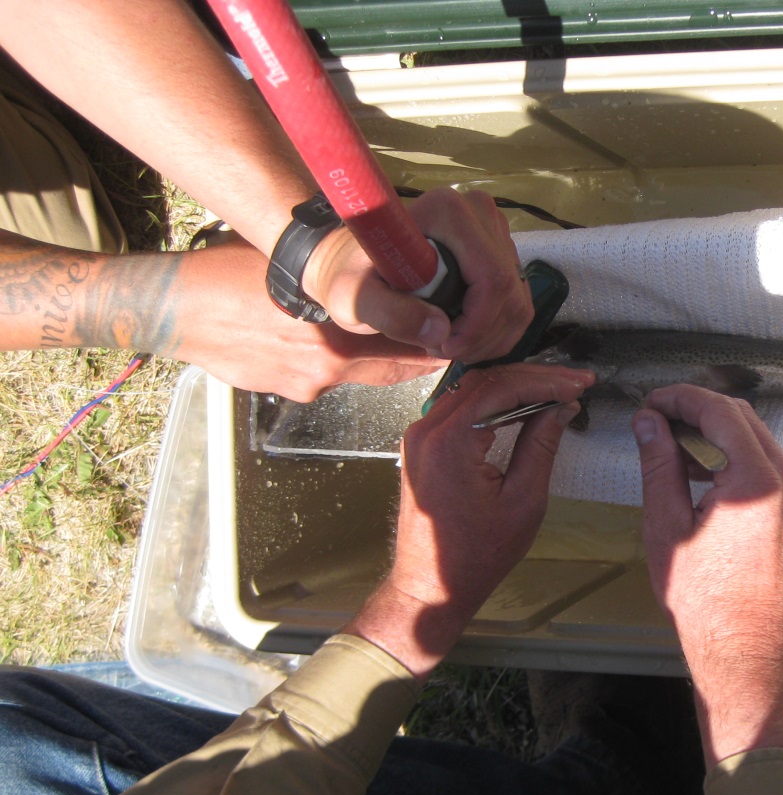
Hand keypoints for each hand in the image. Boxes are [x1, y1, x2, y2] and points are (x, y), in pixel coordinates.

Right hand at [165, 239, 445, 400]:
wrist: (176, 310)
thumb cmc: (230, 275)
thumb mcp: (294, 262)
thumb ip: (341, 275)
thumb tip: (382, 263)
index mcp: (335, 331)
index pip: (407, 346)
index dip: (433, 341)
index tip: (453, 336)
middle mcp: (327, 365)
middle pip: (393, 369)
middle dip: (416, 357)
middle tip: (437, 343)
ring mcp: (307, 384)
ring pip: (362, 375)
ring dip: (376, 360)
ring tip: (380, 337)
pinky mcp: (289, 392)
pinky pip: (326, 380)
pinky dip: (334, 366)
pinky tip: (318, 344)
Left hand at [302, 187, 533, 362]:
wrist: (353, 263)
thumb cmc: (351, 277)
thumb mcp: (356, 299)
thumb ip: (392, 314)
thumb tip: (440, 331)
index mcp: (449, 212)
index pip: (491, 278)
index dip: (477, 324)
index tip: (445, 347)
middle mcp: (480, 213)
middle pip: (509, 292)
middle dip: (482, 335)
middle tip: (444, 351)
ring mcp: (495, 231)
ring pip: (518, 301)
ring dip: (491, 338)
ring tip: (451, 347)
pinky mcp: (502, 252)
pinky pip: (518, 302)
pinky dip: (497, 332)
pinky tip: (465, 339)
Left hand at [346, 362, 594, 677]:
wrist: (431, 585)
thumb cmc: (475, 555)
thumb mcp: (523, 501)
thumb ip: (541, 446)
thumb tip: (561, 409)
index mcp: (449, 442)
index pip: (502, 387)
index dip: (547, 380)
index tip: (579, 383)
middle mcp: (426, 431)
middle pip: (485, 380)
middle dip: (534, 377)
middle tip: (575, 382)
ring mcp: (419, 436)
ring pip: (471, 388)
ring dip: (514, 385)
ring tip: (556, 389)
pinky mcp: (421, 446)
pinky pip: (459, 407)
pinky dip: (493, 400)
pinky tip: (523, 404)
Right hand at [633, 385, 782, 764]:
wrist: (744, 648)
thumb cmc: (706, 601)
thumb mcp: (667, 526)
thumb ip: (659, 466)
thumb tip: (649, 424)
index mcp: (758, 481)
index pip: (721, 411)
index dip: (682, 398)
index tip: (653, 402)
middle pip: (744, 419)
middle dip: (699, 409)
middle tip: (659, 417)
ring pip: (758, 441)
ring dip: (717, 434)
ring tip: (674, 445)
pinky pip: (769, 468)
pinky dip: (736, 459)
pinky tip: (703, 474)